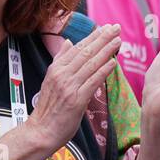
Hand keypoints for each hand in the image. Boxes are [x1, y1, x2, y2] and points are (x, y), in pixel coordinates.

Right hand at [30, 23, 120, 148]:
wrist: (41, 131)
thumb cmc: (47, 109)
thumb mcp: (50, 79)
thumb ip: (60, 60)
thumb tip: (68, 42)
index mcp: (56, 69)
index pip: (77, 48)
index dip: (92, 37)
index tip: (105, 27)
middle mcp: (62, 75)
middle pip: (85, 52)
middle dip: (102, 39)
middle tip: (115, 28)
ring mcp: (69, 87)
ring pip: (90, 64)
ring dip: (106, 51)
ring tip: (118, 41)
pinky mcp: (76, 100)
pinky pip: (93, 82)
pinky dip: (103, 71)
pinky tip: (113, 62)